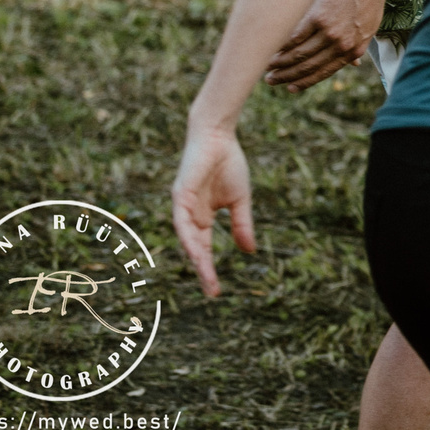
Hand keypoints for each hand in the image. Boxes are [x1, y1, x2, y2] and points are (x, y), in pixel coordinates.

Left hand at [170, 127, 255, 298]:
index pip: (204, 249)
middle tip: (213, 292)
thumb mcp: (240, 200)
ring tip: (207, 276)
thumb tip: (249, 251)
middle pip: (194, 250)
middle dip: (203, 271)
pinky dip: (188, 237)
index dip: (209, 269)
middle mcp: (189, 217)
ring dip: (196, 258)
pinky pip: (182, 222)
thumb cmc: (228, 164)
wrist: (219, 136)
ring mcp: (183, 208)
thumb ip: (242, 224)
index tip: (216, 291)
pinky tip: (197, 250)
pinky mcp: (180, 196)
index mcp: (201, 218)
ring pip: (186, 239)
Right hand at [263, 0, 385, 91]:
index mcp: (354, 49)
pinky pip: (295, 37)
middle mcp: (341, 44)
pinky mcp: (318, 17)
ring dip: (280, 63)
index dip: (305, 81)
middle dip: (287, 76)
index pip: (325, 72)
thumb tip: (354, 63)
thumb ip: (357, 45)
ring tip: (267, 65)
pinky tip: (271, 49)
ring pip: (299, 54)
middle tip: (271, 79)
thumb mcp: (369, 27)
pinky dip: (281, 46)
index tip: (291, 88)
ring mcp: (329, 32)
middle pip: (308, 66)